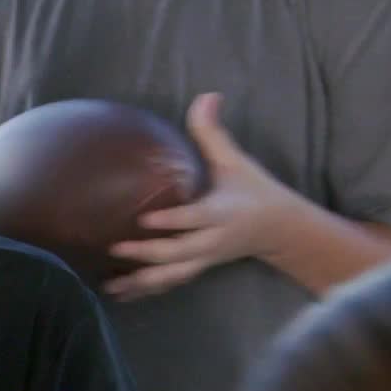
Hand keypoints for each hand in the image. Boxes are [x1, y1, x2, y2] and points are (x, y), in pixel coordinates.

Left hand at [105, 92, 299, 300]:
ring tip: (109, 284)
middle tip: (114, 247)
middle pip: (179, 253)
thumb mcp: (237, 161)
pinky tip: (118, 294)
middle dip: (148, 253)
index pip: (194, 219)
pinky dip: (145, 290)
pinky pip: (170, 284)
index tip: (145, 219)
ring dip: (142, 281)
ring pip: (173, 276)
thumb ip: (214, 134)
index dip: (172, 221)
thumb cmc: (254, 190)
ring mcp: (204, 258)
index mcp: (222, 213)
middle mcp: (212, 240)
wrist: (281, 228)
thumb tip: (206, 96)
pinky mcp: (198, 269)